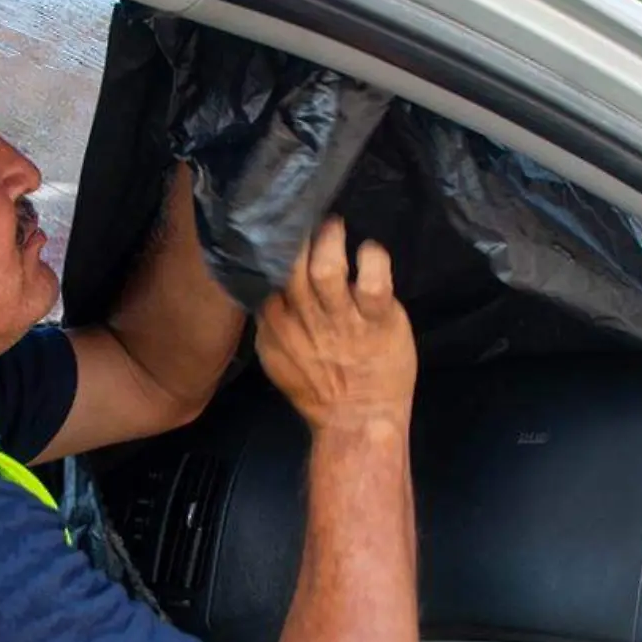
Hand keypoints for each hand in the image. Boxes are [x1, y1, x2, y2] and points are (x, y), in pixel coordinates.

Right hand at [256, 217, 415, 433]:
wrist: (357, 423)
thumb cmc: (321, 388)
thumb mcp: (277, 354)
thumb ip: (268, 320)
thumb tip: (262, 284)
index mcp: (278, 322)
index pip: (266, 272)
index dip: (274, 244)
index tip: (283, 224)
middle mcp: (306, 317)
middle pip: (291, 265)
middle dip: (299, 234)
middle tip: (310, 218)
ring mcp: (343, 321)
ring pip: (327, 269)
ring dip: (331, 240)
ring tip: (337, 228)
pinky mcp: (378, 322)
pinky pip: (373, 284)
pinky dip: (373, 259)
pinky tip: (371, 251)